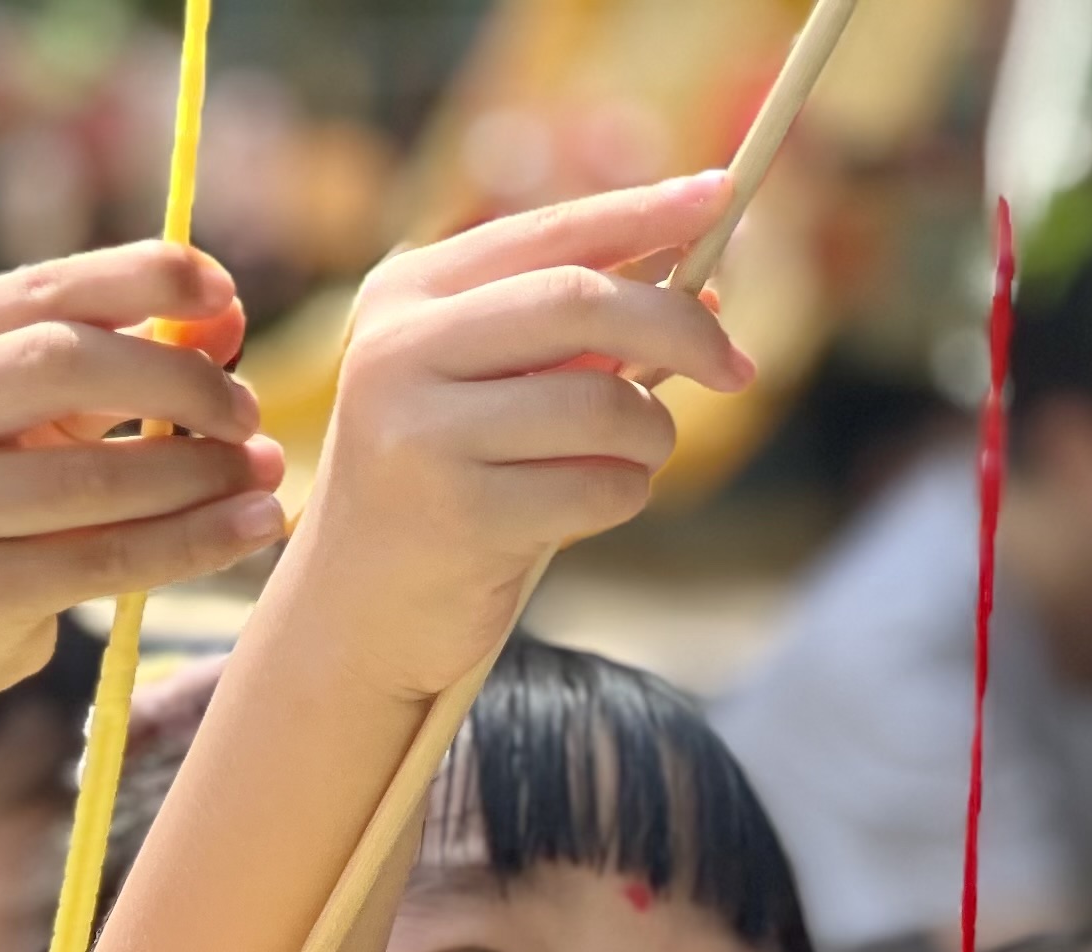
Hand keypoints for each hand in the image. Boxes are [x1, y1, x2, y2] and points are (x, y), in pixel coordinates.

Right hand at [0, 240, 286, 704]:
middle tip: (247, 412)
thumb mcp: (24, 414)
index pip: (36, 289)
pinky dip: (192, 541)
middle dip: (176, 380)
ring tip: (262, 472)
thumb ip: (112, 354)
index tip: (224, 291)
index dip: (142, 277)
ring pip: (90, 476)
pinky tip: (251, 527)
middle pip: (58, 364)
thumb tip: (225, 315)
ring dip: (198, 471)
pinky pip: (103, 561)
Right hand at [281, 172, 755, 704]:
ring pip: (603, 404)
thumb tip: (705, 294)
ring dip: (650, 435)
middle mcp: (399, 352)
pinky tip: (590, 507)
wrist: (353, 616)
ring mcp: (421, 435)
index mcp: (405, 297)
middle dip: (681, 329)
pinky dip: (623, 495)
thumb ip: (576, 337)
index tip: (726, 195)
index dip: (645, 211)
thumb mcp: (490, 391)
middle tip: (737, 367)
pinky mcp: (457, 516)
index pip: (547, 233)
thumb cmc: (443, 490)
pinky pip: (599, 487)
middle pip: (581, 300)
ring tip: (632, 460)